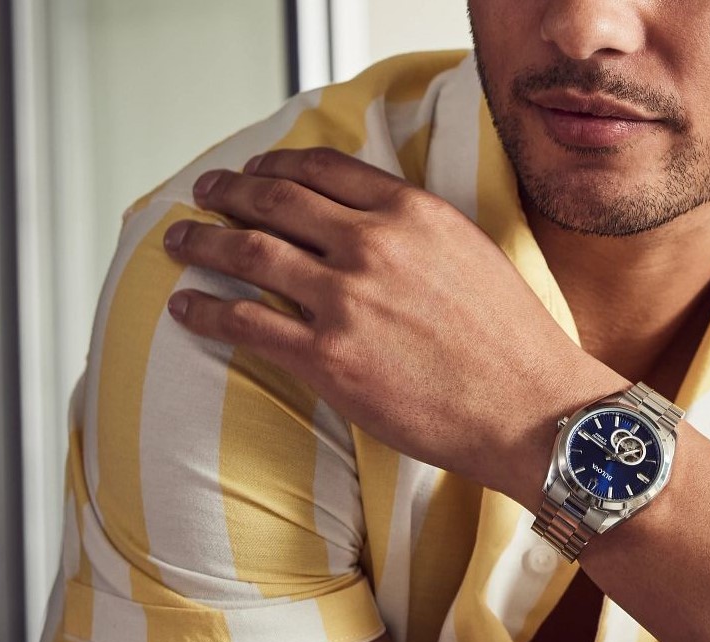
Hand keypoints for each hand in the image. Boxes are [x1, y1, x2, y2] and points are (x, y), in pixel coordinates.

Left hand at [163, 148, 621, 500]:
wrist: (530, 409)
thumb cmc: (512, 342)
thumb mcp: (472, 254)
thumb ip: (416, 231)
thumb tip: (371, 223)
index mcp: (412, 212)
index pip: (322, 169)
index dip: (276, 165)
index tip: (255, 170)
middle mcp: (372, 245)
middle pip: (274, 201)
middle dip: (228, 193)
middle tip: (204, 192)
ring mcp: (345, 300)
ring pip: (248, 253)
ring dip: (202, 243)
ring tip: (179, 243)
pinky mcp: (327, 358)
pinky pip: (244, 322)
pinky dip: (205, 310)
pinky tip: (186, 307)